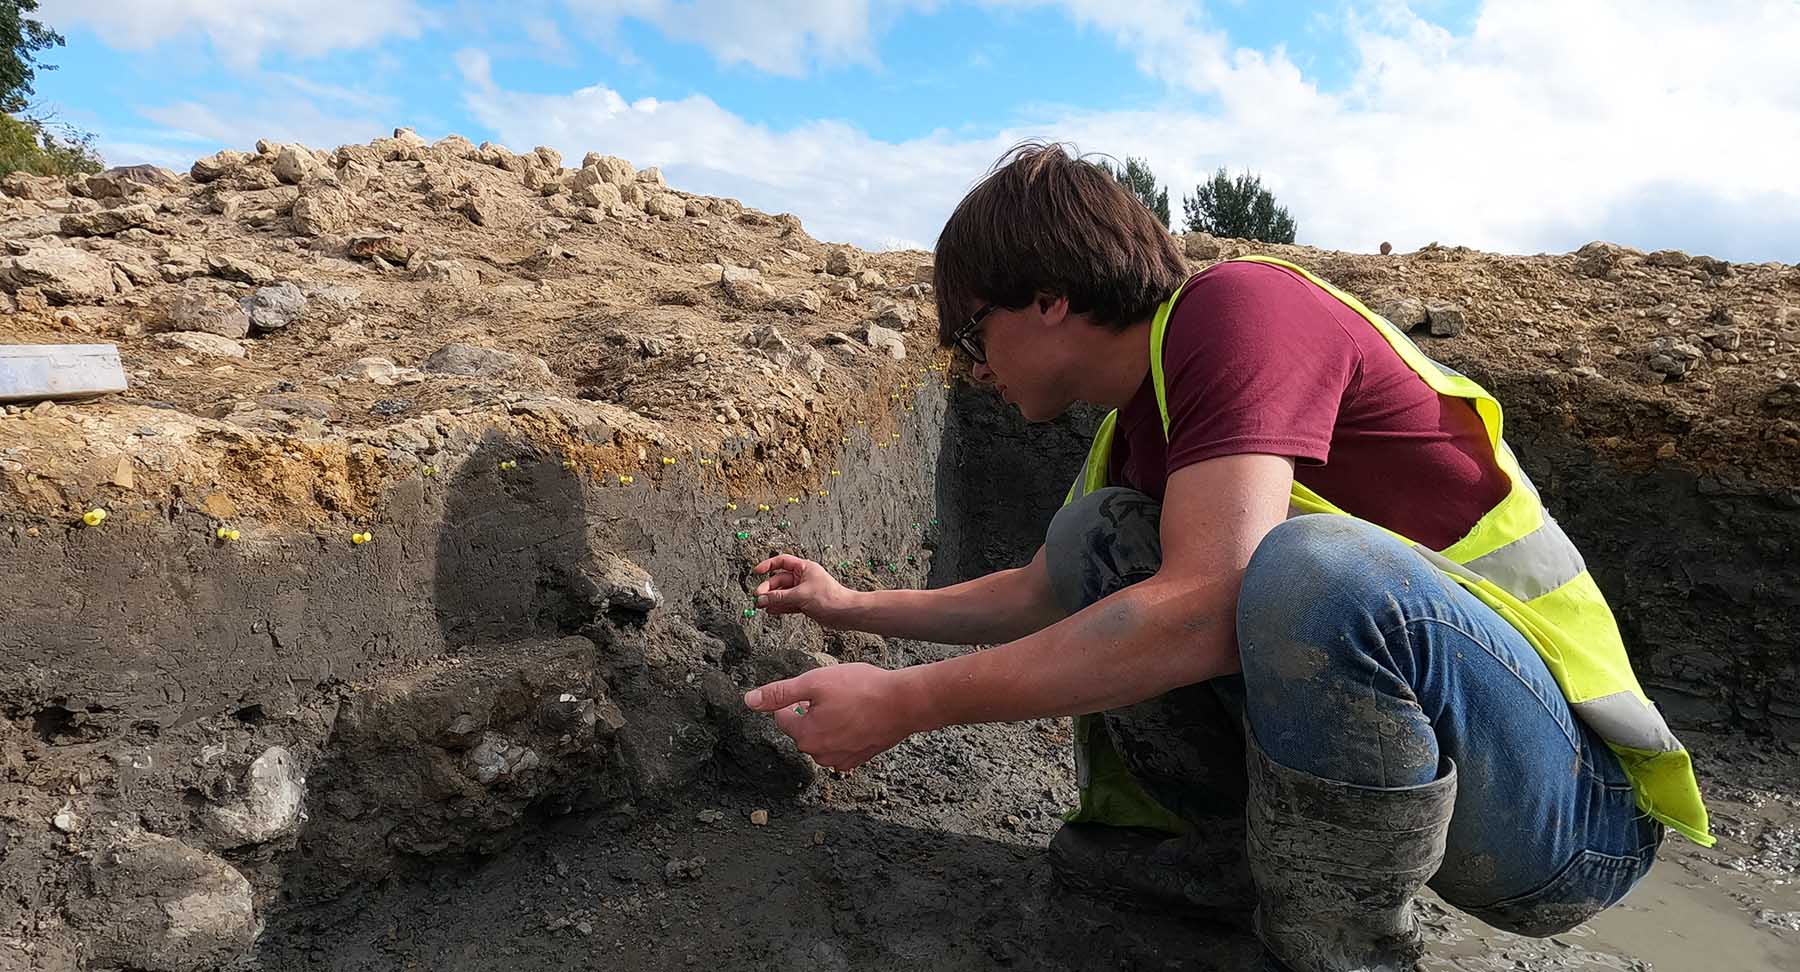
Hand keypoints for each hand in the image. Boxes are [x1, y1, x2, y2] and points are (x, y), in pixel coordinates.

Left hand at [743, 663, 929, 771]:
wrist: (905, 703)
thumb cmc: (861, 689)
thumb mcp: (814, 682)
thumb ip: (779, 693)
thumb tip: (748, 701)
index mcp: (805, 737)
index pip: (783, 717)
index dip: (796, 698)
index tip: (816, 687)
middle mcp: (821, 755)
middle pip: (804, 728)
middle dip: (813, 710)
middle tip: (835, 693)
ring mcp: (842, 760)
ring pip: (824, 736)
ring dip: (830, 721)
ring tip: (850, 703)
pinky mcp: (860, 758)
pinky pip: (843, 743)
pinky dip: (847, 730)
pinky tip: (861, 715)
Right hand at [752, 555, 854, 625]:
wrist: (845, 613)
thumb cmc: (830, 598)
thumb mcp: (801, 595)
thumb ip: (780, 597)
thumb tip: (763, 599)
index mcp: (804, 568)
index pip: (782, 562)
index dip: (768, 565)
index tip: (756, 572)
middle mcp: (803, 578)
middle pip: (779, 580)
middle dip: (768, 589)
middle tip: (758, 598)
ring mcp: (803, 591)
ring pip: (782, 593)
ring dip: (772, 599)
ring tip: (761, 606)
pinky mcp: (804, 603)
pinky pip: (787, 603)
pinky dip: (779, 606)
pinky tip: (770, 610)